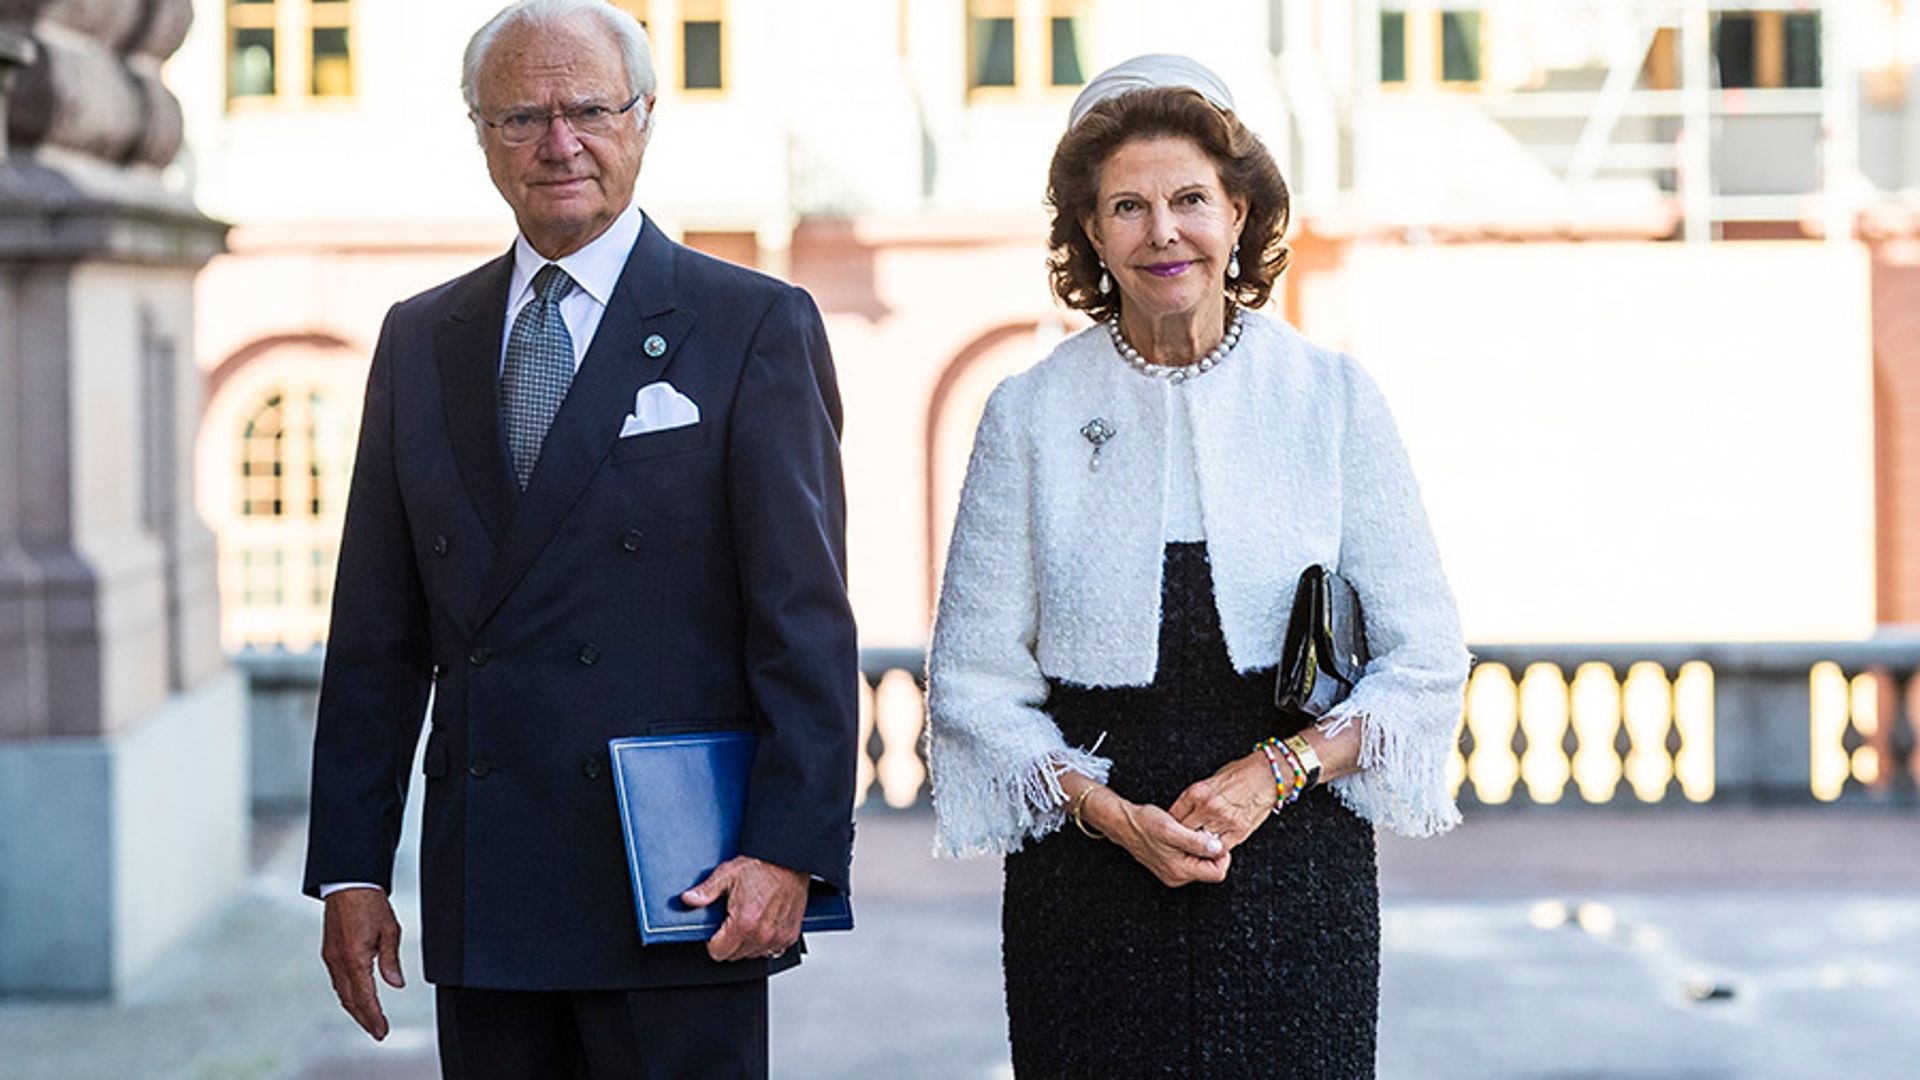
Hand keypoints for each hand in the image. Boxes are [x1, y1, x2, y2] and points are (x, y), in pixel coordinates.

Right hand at [321, 888, 405, 1040]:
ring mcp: (331, 957)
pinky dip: (347, 995)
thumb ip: (391, 960)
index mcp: (355, 958)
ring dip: (355, 1009)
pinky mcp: (329, 952)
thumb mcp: (390, 930)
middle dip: (365, 1018)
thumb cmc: (370, 902)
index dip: (374, 1017)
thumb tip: (396, 984)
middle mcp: (339, 961)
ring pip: (342, 992)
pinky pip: (337, 981)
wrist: (347, 883)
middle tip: (378, 1032)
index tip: (382, 1031)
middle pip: (351, 1000)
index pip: (365, 997)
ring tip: (369, 1021)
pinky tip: (355, 999)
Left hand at [681, 855, 809, 962]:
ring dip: (747, 943)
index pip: (718, 953)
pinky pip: (770, 951)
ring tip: (749, 920)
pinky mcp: (789, 936)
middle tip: (732, 921)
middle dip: (729, 942)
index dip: (713, 941)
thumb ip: (706, 891)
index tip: (716, 930)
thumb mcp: (728, 874)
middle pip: (734, 956)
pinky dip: (764, 942)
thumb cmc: (763, 866)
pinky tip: (763, 923)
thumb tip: (689, 899)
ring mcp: (777, 937)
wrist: (790, 860)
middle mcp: (762, 934)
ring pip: (752, 954)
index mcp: (744, 922)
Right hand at [1085, 788, 1229, 887]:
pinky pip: (1190, 861)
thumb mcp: (1172, 829)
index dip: (1222, 855)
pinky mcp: (1170, 867)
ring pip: (1201, 865)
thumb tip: (1218, 848)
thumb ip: (1196, 841)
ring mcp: (1173, 873)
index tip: (1214, 838)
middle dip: (1210, 851)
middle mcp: (1177, 876)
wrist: (1124, 823)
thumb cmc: (1145, 823)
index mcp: (1180, 871)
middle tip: (1199, 833)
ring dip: (1200, 849)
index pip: (1217, 873)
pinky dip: (1191, 849)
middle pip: (1210, 870)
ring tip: (1188, 833)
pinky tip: (1183, 836)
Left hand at [1170, 751, 1277, 850]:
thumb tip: (1185, 812)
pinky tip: (1212, 849)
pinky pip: (1219, 849)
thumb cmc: (1241, 774)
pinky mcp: (1238, 831)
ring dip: (1197, 846)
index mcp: (1197, 792)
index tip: (1171, 831)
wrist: (1268, 775)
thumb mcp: (1211, 780)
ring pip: (1200, 843)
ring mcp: (1223, 820)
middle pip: (1184, 831)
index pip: (1174, 815)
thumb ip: (1196, 797)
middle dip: (1181, 838)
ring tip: (1194, 849)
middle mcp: (1207, 807)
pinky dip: (1214, 850)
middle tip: (1179, 844)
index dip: (1171, 826)